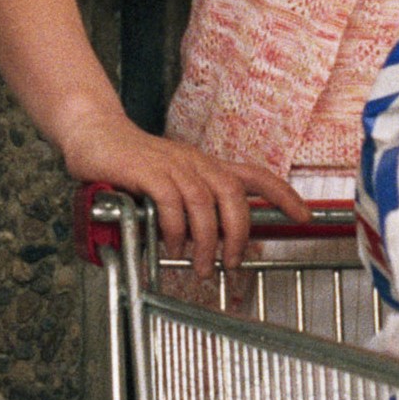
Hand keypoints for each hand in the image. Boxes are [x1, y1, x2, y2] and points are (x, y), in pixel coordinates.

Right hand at [56, 110, 313, 278]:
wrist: (94, 132)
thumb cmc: (130, 164)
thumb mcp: (168, 184)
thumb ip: (187, 209)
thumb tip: (203, 246)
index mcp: (205, 166)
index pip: (254, 176)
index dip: (283, 195)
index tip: (304, 216)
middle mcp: (195, 162)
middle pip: (234, 194)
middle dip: (239, 233)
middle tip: (232, 264)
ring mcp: (172, 164)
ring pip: (205, 202)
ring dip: (207, 240)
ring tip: (199, 267)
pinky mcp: (146, 170)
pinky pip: (172, 201)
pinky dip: (176, 229)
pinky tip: (172, 247)